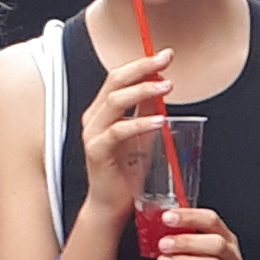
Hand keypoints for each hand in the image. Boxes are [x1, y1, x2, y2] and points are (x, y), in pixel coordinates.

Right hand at [77, 49, 170, 216]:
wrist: (111, 204)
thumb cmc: (126, 172)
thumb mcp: (143, 135)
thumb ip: (148, 111)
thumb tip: (162, 86)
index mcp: (103, 110)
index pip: (119, 77)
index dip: (141, 63)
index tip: (165, 55)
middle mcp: (95, 118)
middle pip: (115, 81)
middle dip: (142, 68)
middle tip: (165, 60)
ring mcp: (93, 133)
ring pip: (115, 101)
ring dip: (143, 91)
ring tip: (166, 87)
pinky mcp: (97, 151)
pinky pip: (118, 131)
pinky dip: (139, 123)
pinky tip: (158, 121)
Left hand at [154, 212, 245, 259]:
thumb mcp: (206, 253)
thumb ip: (188, 240)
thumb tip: (159, 230)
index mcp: (226, 239)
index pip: (211, 221)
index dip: (190, 217)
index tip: (167, 217)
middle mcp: (231, 256)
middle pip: (216, 244)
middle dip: (187, 242)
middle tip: (164, 244)